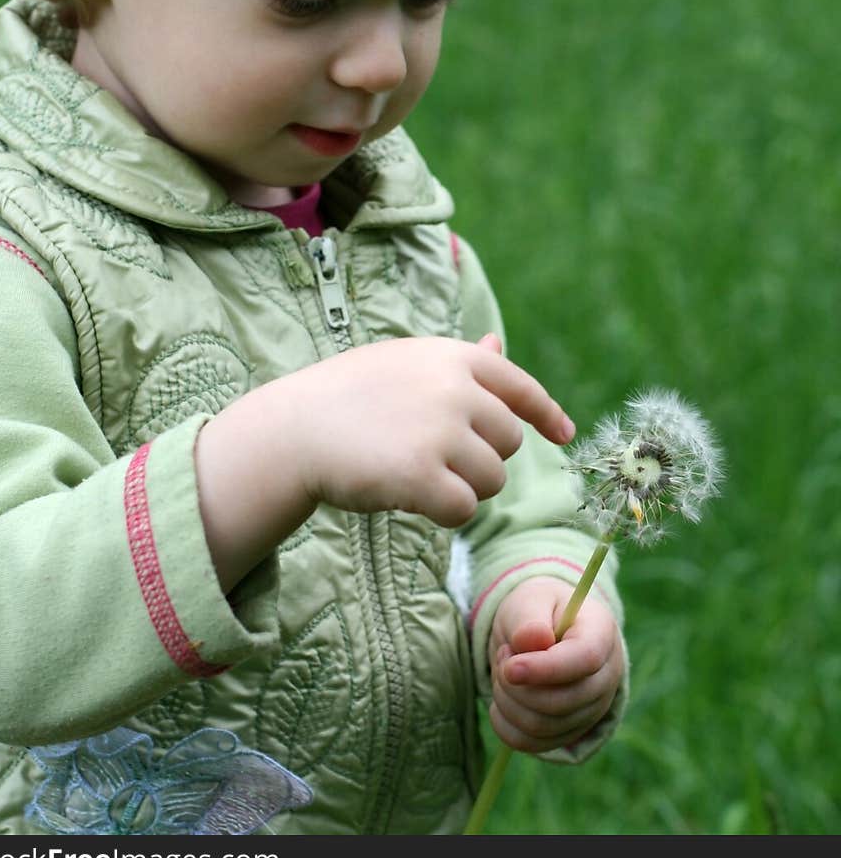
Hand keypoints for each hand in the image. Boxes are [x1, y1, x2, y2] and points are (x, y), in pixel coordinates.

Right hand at [268, 334, 574, 527]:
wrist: (294, 428)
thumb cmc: (348, 396)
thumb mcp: (405, 363)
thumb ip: (459, 362)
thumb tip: (497, 344)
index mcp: (453, 358)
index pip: (520, 387)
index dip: (547, 414)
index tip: (564, 435)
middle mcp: (454, 389)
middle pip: (508, 443)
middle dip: (480, 458)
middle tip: (430, 456)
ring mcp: (440, 431)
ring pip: (492, 480)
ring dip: (461, 488)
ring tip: (413, 472)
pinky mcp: (423, 475)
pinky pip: (465, 509)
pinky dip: (445, 512)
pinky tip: (411, 498)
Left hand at [488, 576, 624, 753]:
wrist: (542, 628)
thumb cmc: (537, 611)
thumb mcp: (529, 601)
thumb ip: (529, 619)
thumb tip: (533, 640)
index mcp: (601, 634)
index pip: (584, 660)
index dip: (546, 669)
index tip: (510, 668)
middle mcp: (606, 677)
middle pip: (563, 702)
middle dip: (517, 685)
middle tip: (503, 655)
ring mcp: (592, 709)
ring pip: (544, 726)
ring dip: (508, 701)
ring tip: (503, 671)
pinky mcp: (572, 730)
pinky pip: (534, 743)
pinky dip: (506, 725)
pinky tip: (500, 699)